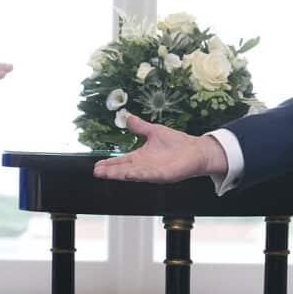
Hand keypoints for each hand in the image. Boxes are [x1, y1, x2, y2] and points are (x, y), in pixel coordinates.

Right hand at [91, 115, 228, 182]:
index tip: (96, 164)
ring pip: (133, 174)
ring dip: (119, 174)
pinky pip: (149, 175)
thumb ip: (140, 127)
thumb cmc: (177, 143)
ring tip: (106, 174)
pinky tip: (129, 174)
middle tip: (96, 171)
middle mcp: (144, 166)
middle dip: (110, 171)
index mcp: (140, 157)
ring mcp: (153, 172)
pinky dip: (139, 174)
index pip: (121, 161)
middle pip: (123, 170)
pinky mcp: (164, 175)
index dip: (109, 163)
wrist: (196, 150)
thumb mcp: (154, 132)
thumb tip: (128, 117)